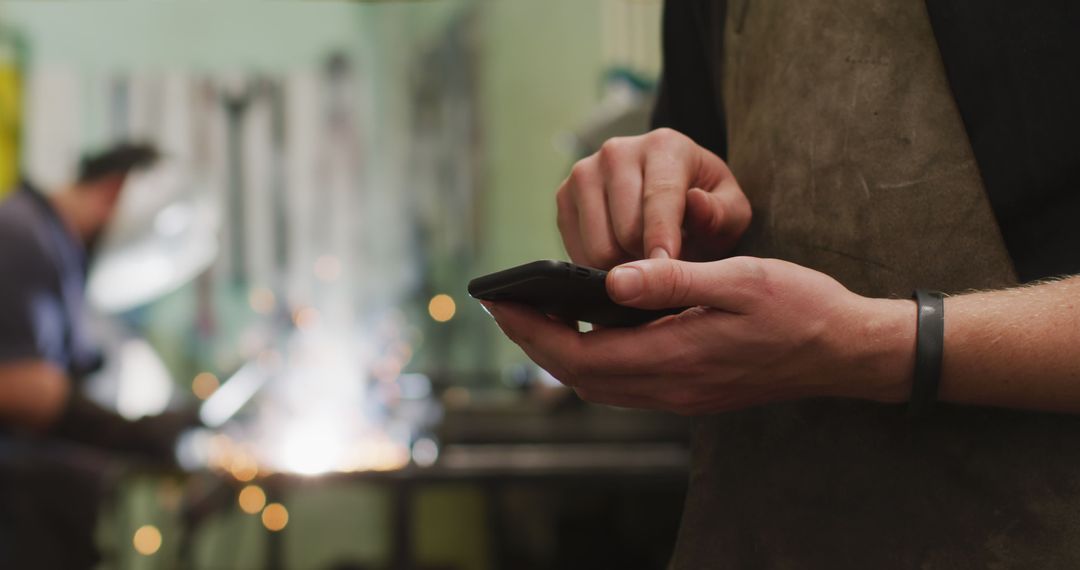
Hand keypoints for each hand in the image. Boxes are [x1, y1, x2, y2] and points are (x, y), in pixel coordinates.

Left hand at [484, 257, 913, 413]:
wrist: (847, 351)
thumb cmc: (801, 307)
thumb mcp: (741, 280)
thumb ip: (673, 281)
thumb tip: (610, 281)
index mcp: (677, 358)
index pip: (582, 354)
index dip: (535, 331)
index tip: (503, 304)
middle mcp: (672, 387)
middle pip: (581, 375)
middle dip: (536, 342)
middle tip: (506, 307)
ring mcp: (682, 395)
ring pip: (600, 384)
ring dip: (562, 353)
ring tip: (537, 315)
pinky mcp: (692, 391)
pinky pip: (625, 383)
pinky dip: (594, 358)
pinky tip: (591, 329)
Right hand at [556, 128, 750, 267]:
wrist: (671, 194)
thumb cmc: (706, 207)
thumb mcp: (730, 212)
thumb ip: (720, 212)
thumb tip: (695, 202)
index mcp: (664, 146)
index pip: (659, 199)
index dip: (663, 242)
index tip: (666, 272)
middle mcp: (617, 151)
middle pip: (625, 230)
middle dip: (646, 262)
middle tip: (663, 274)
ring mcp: (584, 172)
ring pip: (597, 245)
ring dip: (623, 267)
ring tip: (644, 266)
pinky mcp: (563, 196)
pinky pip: (575, 250)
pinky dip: (599, 266)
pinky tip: (621, 259)